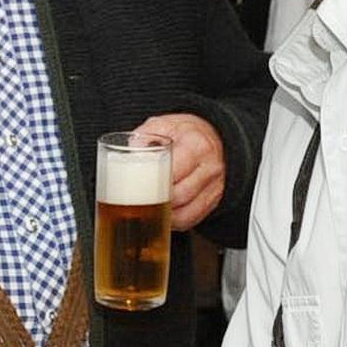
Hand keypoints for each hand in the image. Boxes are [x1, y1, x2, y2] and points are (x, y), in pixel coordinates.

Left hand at [138, 113, 224, 230]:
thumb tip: (132, 149)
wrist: (214, 138)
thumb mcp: (164, 123)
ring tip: (143, 211)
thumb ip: (145, 134)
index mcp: (196, 146)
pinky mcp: (212, 202)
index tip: (134, 184)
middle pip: (179, 195)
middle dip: (154, 200)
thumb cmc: (185, 133)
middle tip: (133, 199)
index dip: (153, 181)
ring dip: (162, 216)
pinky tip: (159, 217)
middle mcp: (209, 168)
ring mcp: (214, 187)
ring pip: (185, 213)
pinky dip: (172, 222)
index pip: (174, 170)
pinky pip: (191, 220)